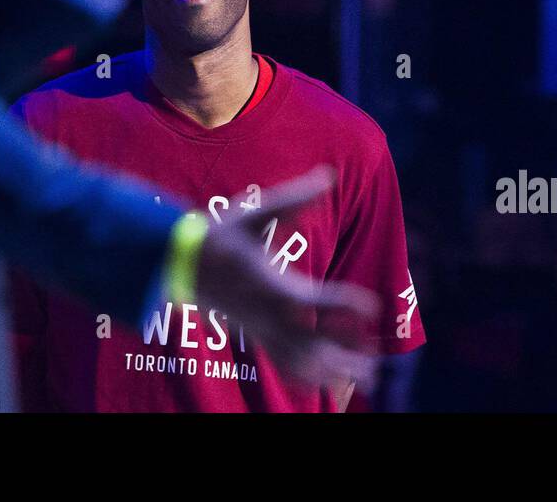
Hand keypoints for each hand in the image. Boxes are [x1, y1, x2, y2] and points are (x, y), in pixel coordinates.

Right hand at [195, 167, 379, 391]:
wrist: (179, 262)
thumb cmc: (221, 234)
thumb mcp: (257, 212)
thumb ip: (295, 197)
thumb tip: (327, 174)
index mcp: (272, 285)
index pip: (316, 300)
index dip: (346, 305)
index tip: (374, 306)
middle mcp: (268, 314)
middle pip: (314, 344)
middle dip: (348, 353)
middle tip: (377, 359)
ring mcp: (260, 329)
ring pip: (302, 361)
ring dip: (335, 372)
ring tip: (367, 377)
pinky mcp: (255, 335)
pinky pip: (284, 364)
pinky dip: (309, 377)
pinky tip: (331, 380)